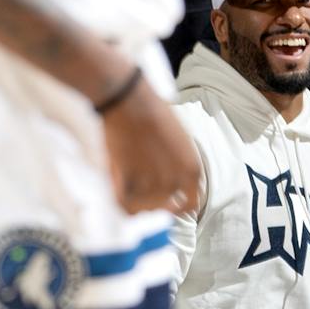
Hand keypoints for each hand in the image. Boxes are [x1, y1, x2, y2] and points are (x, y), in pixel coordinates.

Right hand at [101, 74, 200, 215]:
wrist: (129, 102)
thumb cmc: (153, 113)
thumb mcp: (179, 141)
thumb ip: (179, 166)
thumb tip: (173, 187)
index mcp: (192, 170)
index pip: (191, 204)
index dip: (178, 205)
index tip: (168, 202)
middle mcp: (176, 182)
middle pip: (164, 206)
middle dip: (152, 198)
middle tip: (139, 176)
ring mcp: (152, 186)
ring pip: (143, 207)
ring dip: (134, 194)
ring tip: (127, 168)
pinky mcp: (129, 185)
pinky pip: (124, 205)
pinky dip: (119, 196)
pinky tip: (117, 181)